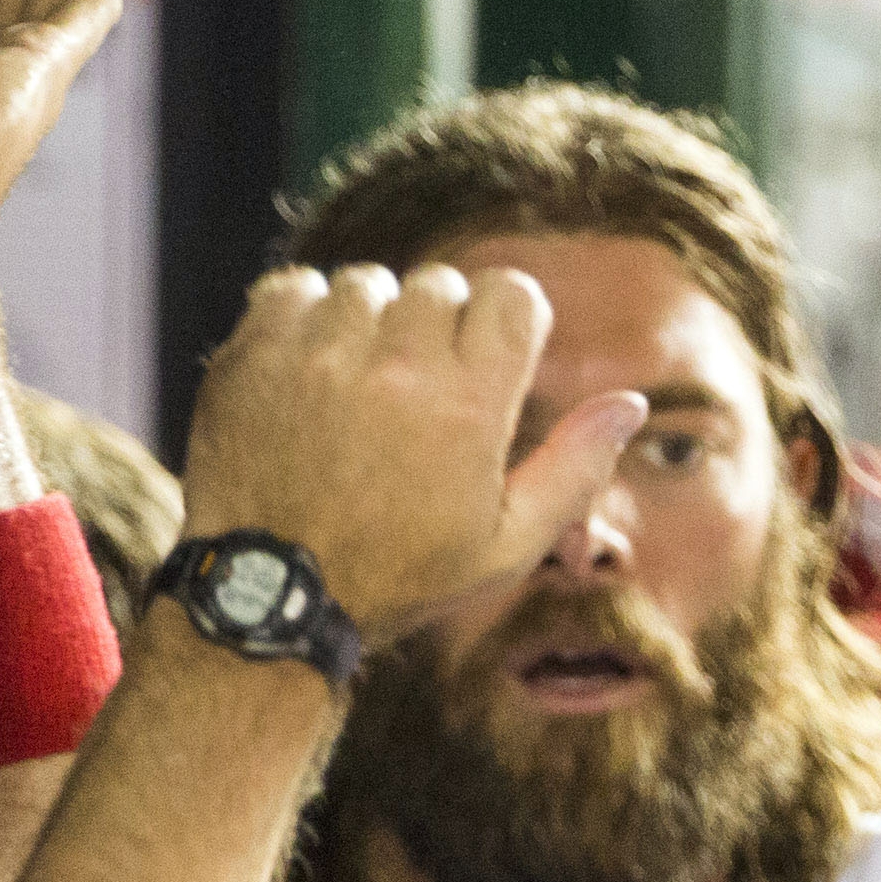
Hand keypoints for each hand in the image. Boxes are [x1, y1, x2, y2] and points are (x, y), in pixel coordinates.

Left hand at [179, 264, 648, 641]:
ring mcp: (319, 358)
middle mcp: (396, 369)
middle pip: (438, 284)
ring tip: (354, 387)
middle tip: (409, 392)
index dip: (501, 324)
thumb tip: (629, 403)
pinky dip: (302, 318)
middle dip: (434, 325)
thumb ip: (573, 469)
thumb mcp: (503, 546)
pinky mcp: (252, 357)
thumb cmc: (394, 577)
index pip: (512, 295)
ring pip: (364, 284)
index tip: (477, 363)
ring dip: (366, 321)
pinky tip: (305, 372)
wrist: (267, 598)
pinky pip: (293, 289)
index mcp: (469, 406)